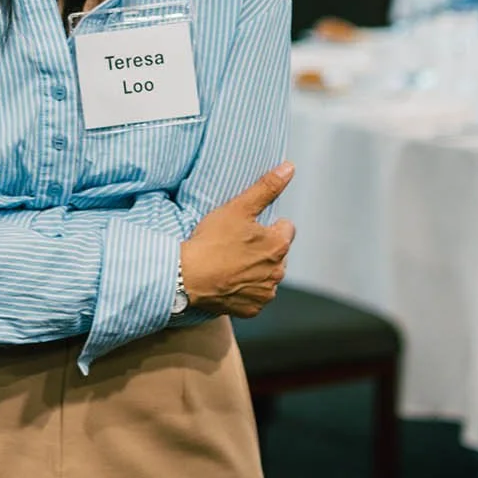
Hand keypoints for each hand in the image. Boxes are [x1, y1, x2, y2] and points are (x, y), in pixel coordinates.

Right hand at [181, 162, 296, 318]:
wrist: (187, 277)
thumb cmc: (211, 241)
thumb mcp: (238, 207)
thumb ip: (266, 188)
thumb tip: (289, 168)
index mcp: (279, 245)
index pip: (286, 228)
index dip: (266, 225)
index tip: (246, 228)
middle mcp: (278, 272)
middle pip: (277, 253)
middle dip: (262, 248)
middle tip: (235, 244)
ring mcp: (265, 293)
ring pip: (267, 275)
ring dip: (255, 269)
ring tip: (229, 262)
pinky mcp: (252, 309)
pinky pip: (254, 295)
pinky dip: (244, 289)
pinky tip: (228, 280)